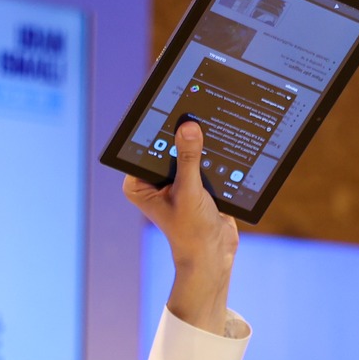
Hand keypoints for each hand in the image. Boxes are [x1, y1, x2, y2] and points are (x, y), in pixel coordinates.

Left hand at [123, 118, 238, 333]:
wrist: (214, 253)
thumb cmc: (192, 231)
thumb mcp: (189, 191)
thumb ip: (188, 159)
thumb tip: (188, 127)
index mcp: (138, 183)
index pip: (144, 146)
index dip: (157, 128)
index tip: (170, 106)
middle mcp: (152, 180)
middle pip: (165, 146)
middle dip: (179, 133)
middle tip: (194, 109)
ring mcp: (173, 180)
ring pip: (184, 151)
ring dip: (197, 142)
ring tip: (209, 121)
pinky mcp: (193, 181)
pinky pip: (200, 159)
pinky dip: (209, 152)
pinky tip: (221, 137)